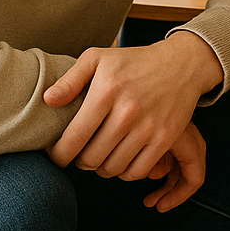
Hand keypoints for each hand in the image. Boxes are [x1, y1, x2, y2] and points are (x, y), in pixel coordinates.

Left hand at [43, 31, 222, 195]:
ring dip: (101, 168)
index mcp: (106, 91)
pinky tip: (121, 158)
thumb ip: (70, 79)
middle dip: (79, 161)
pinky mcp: (166, 138)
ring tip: (100, 155)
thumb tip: (48, 100)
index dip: (58, 154)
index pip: (72, 139)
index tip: (56, 153)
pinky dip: (124, 172)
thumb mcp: (98, 58)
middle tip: (79, 154)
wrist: (181, 64)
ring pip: (112, 168)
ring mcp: (149, 126)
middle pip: (90, 159)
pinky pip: (137, 171)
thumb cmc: (134, 61)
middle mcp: (127, 111)